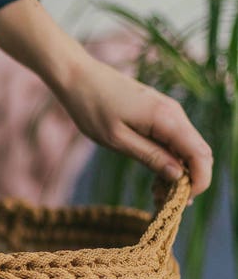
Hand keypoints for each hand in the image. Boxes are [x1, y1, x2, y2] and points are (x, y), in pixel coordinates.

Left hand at [55, 55, 212, 201]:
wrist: (78, 77)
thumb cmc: (92, 108)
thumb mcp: (118, 139)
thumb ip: (150, 157)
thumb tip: (178, 176)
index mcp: (167, 119)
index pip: (200, 155)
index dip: (199, 181)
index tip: (181, 201)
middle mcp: (174, 113)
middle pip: (199, 152)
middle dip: (189, 179)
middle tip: (163, 198)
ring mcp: (168, 111)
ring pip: (188, 147)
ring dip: (179, 170)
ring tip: (155, 190)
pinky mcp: (159, 112)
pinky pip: (175, 139)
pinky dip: (170, 158)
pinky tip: (153, 171)